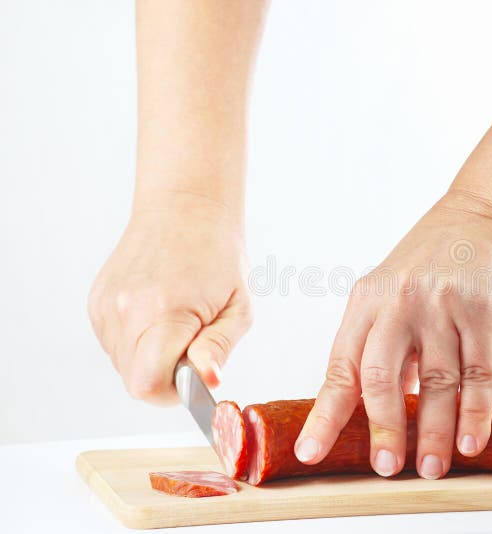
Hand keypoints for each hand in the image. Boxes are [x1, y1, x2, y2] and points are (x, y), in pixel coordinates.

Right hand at [87, 195, 251, 404]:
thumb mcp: (238, 307)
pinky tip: (157, 313)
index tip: (194, 372)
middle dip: (165, 376)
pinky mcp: (96, 302)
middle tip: (191, 343)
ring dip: (150, 358)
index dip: (175, 391)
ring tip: (176, 321)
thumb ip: (218, 348)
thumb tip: (208, 381)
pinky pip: (114, 344)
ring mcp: (105, 306)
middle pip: (134, 381)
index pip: (149, 385)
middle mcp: (124, 311)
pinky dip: (136, 341)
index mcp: (163, 312)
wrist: (185, 209)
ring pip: (122, 365)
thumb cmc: (218, 255)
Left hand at [294, 191, 491, 478]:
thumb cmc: (433, 262)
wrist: (484, 218)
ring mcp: (441, 306)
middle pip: (381, 377)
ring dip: (433, 432)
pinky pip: (478, 373)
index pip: (341, 368)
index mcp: (367, 302)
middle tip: (385, 467)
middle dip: (384, 428)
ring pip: (435, 382)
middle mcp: (398, 303)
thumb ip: (387, 347)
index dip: (325, 416)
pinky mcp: (482, 311)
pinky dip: (474, 413)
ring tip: (431, 468)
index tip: (310, 453)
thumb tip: (388, 408)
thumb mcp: (393, 294)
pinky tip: (469, 442)